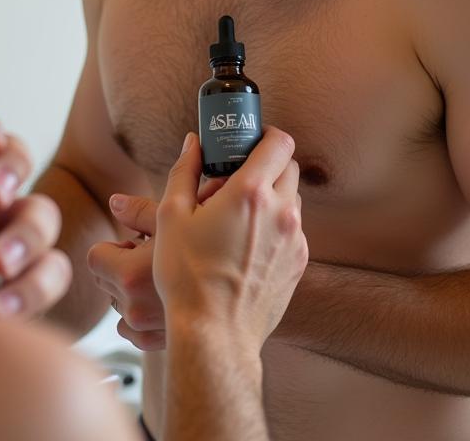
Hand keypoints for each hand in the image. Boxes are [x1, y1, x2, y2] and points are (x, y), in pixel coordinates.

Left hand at [88, 173, 227, 350]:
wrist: (246, 303)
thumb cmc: (218, 256)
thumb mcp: (180, 220)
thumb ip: (141, 209)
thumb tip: (115, 201)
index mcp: (130, 274)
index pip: (96, 257)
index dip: (115, 246)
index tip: (136, 242)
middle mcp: (132, 307)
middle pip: (105, 279)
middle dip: (124, 265)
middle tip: (157, 256)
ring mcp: (143, 330)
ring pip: (120, 303)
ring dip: (133, 291)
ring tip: (167, 277)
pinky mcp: (154, 345)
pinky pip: (133, 328)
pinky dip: (144, 314)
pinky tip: (171, 299)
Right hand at [154, 127, 306, 351]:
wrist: (213, 334)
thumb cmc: (186, 277)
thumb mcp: (171, 216)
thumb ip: (184, 171)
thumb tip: (194, 143)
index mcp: (251, 192)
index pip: (279, 142)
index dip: (265, 135)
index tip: (247, 140)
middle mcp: (281, 211)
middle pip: (289, 167)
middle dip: (267, 164)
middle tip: (237, 176)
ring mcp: (294, 240)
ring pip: (292, 199)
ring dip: (272, 195)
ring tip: (239, 214)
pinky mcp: (298, 264)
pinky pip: (293, 231)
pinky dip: (276, 226)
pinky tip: (247, 243)